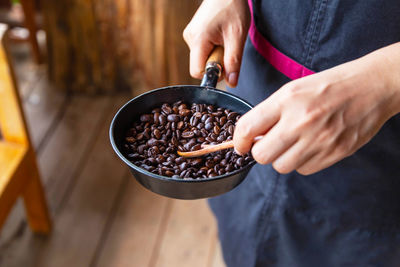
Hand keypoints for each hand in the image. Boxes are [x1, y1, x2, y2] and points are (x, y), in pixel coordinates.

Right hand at [183, 0, 249, 86]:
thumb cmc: (233, 8)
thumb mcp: (237, 37)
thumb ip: (234, 62)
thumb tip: (232, 83)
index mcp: (198, 40)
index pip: (197, 72)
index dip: (212, 73)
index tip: (224, 63)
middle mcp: (189, 38)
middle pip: (200, 65)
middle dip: (215, 62)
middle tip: (227, 46)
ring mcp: (190, 35)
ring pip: (201, 58)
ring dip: (215, 54)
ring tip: (224, 37)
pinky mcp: (192, 33)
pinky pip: (201, 50)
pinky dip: (212, 47)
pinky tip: (219, 34)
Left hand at [233, 43, 399, 174]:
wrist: (371, 87)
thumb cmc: (329, 86)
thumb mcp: (293, 89)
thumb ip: (270, 112)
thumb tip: (251, 136)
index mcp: (287, 100)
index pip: (248, 128)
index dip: (239, 141)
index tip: (240, 145)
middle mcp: (301, 121)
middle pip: (262, 155)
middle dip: (260, 152)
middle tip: (266, 144)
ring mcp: (319, 139)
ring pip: (282, 166)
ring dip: (281, 158)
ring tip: (291, 144)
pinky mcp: (335, 153)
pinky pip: (304, 169)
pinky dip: (301, 162)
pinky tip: (309, 147)